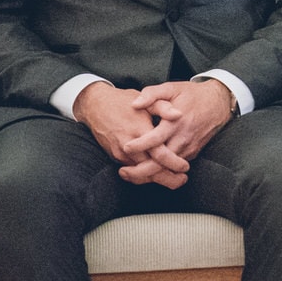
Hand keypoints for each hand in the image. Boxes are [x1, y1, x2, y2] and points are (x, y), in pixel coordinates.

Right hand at [73, 82, 189, 187]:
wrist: (95, 106)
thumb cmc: (123, 101)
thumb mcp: (146, 100)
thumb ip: (163, 108)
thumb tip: (179, 114)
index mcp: (140, 130)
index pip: (159, 154)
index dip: (174, 163)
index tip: (186, 167)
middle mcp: (129, 145)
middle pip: (150, 169)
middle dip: (168, 178)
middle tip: (183, 180)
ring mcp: (120, 153)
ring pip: (141, 173)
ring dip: (157, 178)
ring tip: (174, 180)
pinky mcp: (115, 156)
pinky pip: (133, 169)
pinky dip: (145, 174)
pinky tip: (158, 173)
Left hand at [119, 79, 233, 180]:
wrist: (219, 103)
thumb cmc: (193, 95)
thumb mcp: (172, 87)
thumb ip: (152, 94)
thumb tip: (135, 104)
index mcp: (176, 122)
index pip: (156, 139)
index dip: (140, 145)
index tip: (125, 148)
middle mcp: (183, 138)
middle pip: (161, 162)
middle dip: (141, 171)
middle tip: (122, 172)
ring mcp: (189, 148)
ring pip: (168, 168)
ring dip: (149, 174)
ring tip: (130, 174)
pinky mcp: (192, 153)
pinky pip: (175, 166)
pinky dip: (161, 171)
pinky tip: (146, 171)